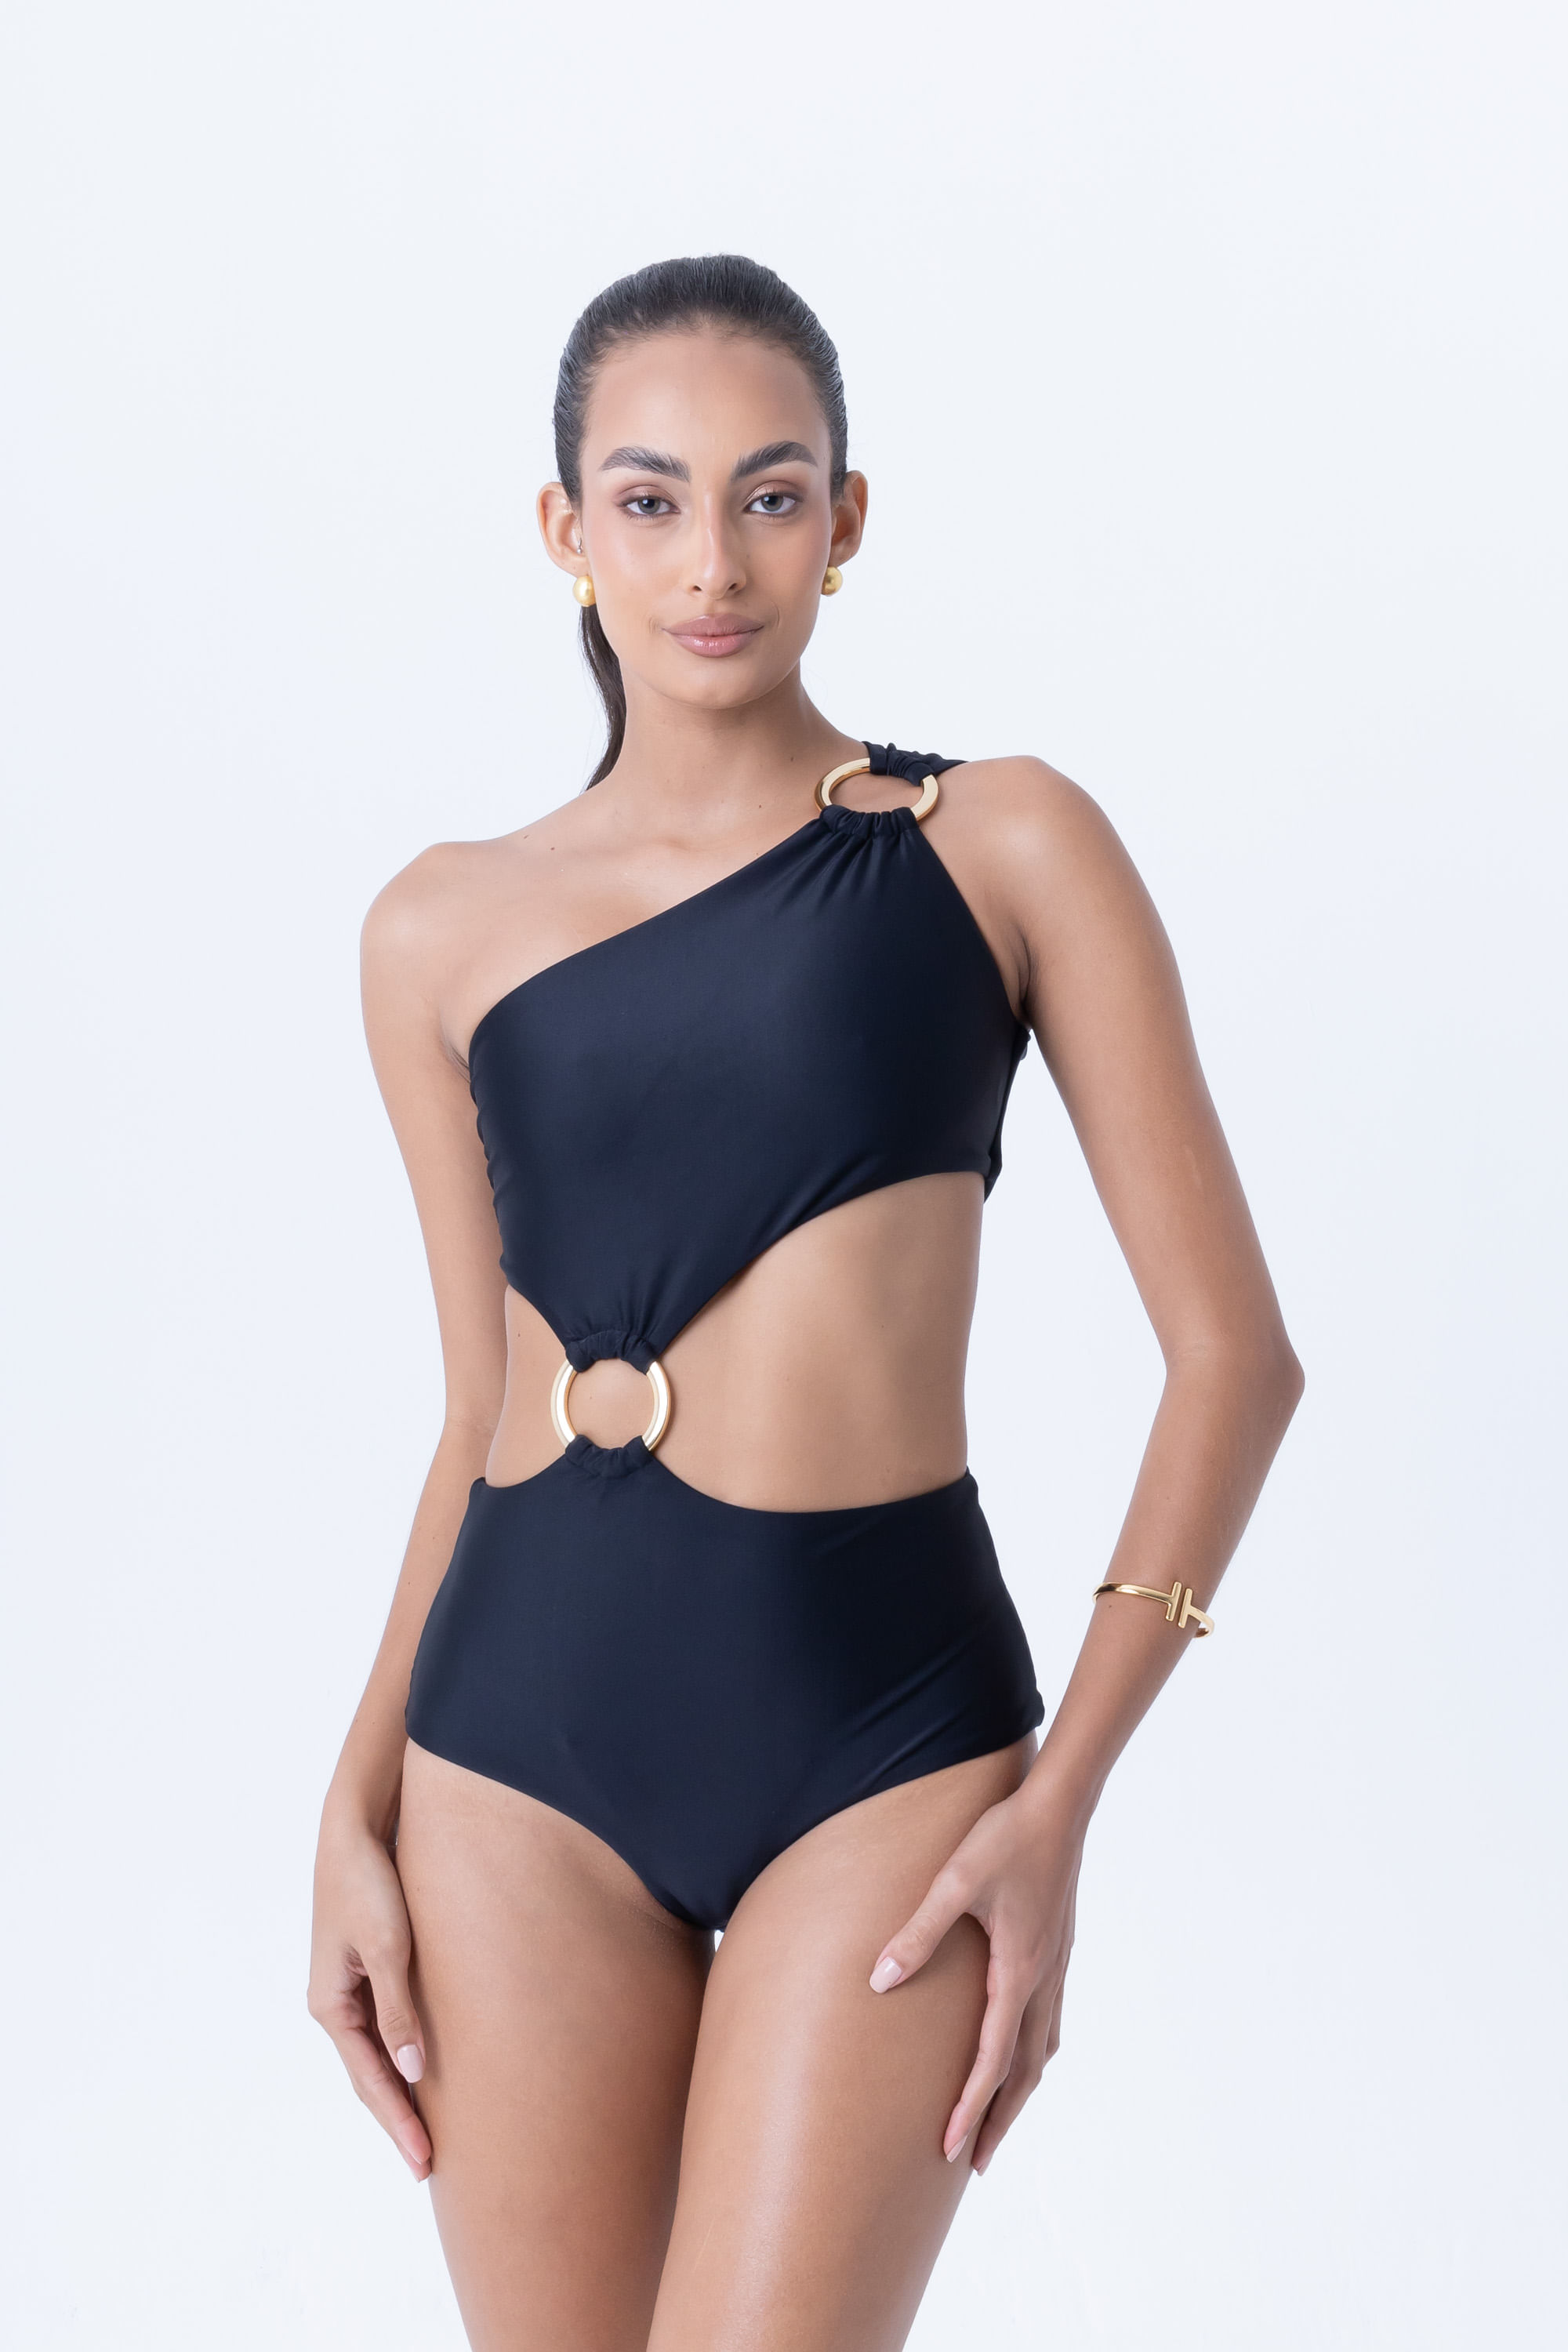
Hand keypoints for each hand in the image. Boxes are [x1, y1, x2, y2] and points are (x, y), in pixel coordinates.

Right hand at [308, 1815, 432, 2179]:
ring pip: (378, 2054)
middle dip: (398, 2120)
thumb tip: (411, 2070)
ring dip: (401, 2092)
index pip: (370, 2081)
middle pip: (370, 2076)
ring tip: (431, 2131)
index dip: (398, 2123)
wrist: (356, 1829)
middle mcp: (335, 2003)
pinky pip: (385, 2027)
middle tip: (430, 2165)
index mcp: (331, 2005)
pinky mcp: (367, 1968)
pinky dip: (403, 2055)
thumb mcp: (387, 1947)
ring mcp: (349, 1988)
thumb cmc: (371, 1883)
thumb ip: (399, 2008)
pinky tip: (423, 2070)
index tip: (424, 2163)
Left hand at [869, 1779, 1082, 2174]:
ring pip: (1041, 2048)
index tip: (948, 2148)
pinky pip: (1049, 2020)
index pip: (992, 2060)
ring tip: (997, 2119)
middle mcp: (1042, 1979)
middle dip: (999, 2119)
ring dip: (1019, 2091)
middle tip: (974, 2162)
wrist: (1060, 1807)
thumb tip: (880, 1980)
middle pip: (1024, 2071)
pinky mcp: (1058, 1950)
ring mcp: (1055, 1966)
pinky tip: (1022, 2050)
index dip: (969, 2108)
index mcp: (1016, 1972)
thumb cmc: (1005, 1839)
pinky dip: (1033, 2052)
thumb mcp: (954, 1883)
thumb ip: (917, 1933)